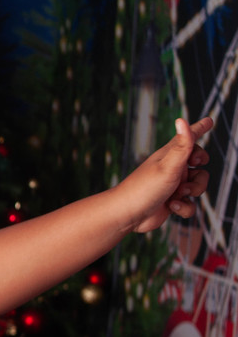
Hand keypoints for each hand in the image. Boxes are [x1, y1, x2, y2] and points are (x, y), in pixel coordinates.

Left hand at [121, 117, 211, 233]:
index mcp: (169, 155)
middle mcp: (171, 168)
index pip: (187, 138)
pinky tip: (171, 206)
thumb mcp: (168, 165)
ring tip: (178, 193)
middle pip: (199, 163)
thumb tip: (182, 120)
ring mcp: (172, 185)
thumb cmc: (144, 188)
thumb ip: (181, 146)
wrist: (128, 216)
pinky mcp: (172, 202)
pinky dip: (184, 207)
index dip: (199, 129)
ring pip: (198, 185)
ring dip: (193, 190)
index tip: (208, 121)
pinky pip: (190, 204)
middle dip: (201, 169)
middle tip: (194, 166)